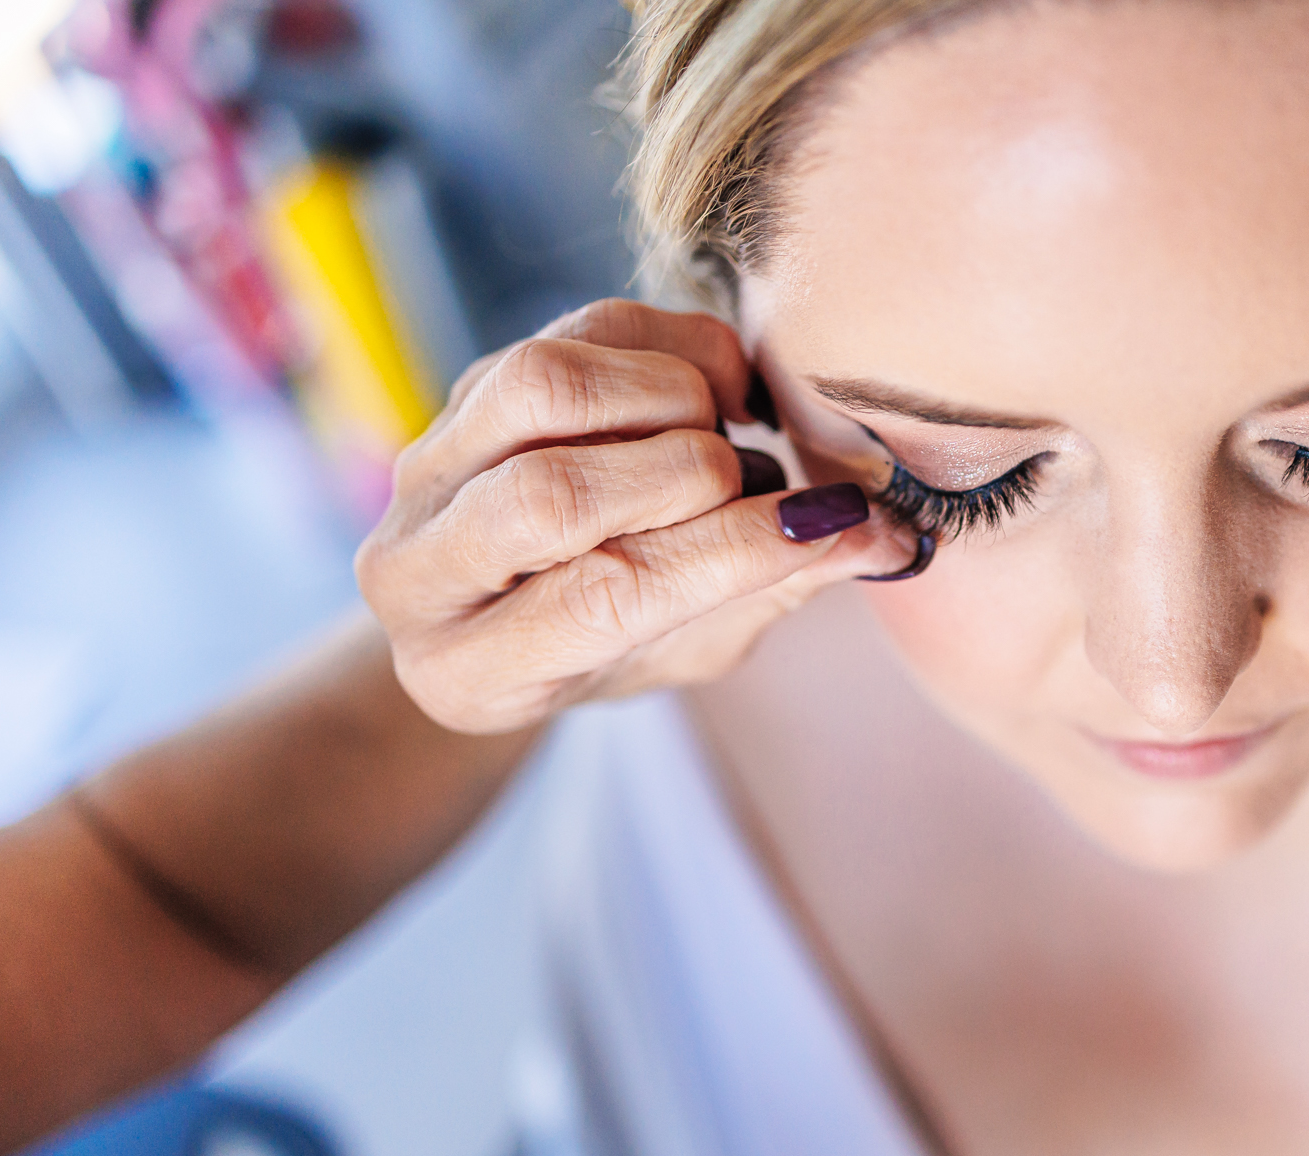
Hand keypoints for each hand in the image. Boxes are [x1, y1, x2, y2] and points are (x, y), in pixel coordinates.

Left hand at [356, 300, 914, 733]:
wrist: (492, 618)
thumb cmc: (603, 651)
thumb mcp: (683, 654)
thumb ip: (770, 593)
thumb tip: (886, 534)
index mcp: (475, 670)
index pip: (603, 596)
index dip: (727, 551)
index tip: (827, 524)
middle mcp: (422, 566)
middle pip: (555, 492)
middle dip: (692, 475)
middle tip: (758, 487)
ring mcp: (429, 465)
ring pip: (545, 387)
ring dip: (671, 396)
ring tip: (727, 432)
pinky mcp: (466, 388)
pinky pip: (571, 331)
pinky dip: (667, 344)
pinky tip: (715, 391)